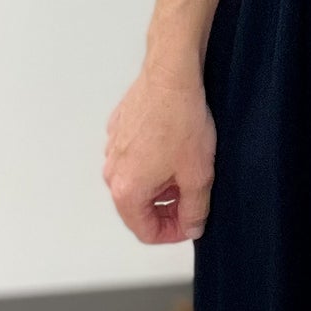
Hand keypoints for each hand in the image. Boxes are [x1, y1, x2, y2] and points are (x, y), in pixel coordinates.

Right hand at [102, 50, 215, 244]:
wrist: (171, 76)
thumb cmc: (181, 120)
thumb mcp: (198, 174)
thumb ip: (195, 209)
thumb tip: (192, 226)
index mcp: (126, 190)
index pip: (145, 232)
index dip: (173, 233)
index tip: (192, 222)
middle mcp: (111, 172)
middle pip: (138, 207)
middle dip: (168, 207)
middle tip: (194, 194)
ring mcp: (112, 148)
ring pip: (136, 180)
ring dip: (160, 182)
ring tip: (187, 165)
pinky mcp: (118, 129)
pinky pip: (134, 156)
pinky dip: (153, 159)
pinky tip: (175, 144)